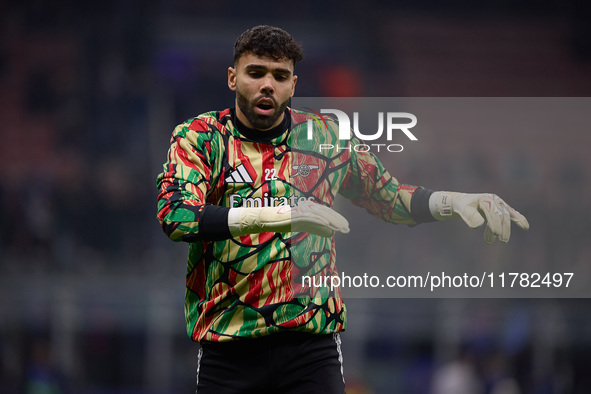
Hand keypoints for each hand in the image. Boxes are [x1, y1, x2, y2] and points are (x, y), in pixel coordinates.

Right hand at [228, 200, 349, 236]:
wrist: (269, 219)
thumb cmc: (286, 222)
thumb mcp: (305, 226)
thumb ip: (318, 228)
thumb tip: (331, 233)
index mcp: (310, 208)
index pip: (327, 213)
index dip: (338, 219)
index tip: (346, 226)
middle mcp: (308, 206)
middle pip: (326, 213)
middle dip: (338, 221)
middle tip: (347, 229)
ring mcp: (302, 210)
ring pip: (320, 215)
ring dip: (332, 222)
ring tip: (341, 229)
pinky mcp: (296, 214)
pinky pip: (310, 218)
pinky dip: (320, 222)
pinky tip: (328, 227)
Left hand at [430, 191, 529, 242]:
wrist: (463, 202)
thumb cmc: (463, 206)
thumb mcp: (463, 210)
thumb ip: (470, 216)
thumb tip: (479, 225)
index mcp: (485, 199)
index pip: (493, 213)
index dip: (495, 223)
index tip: (496, 234)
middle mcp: (494, 200)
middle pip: (502, 215)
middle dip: (502, 228)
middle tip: (501, 240)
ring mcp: (499, 204)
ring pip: (506, 217)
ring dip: (505, 229)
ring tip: (502, 241)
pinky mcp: (502, 208)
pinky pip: (512, 214)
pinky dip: (519, 219)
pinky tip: (526, 227)